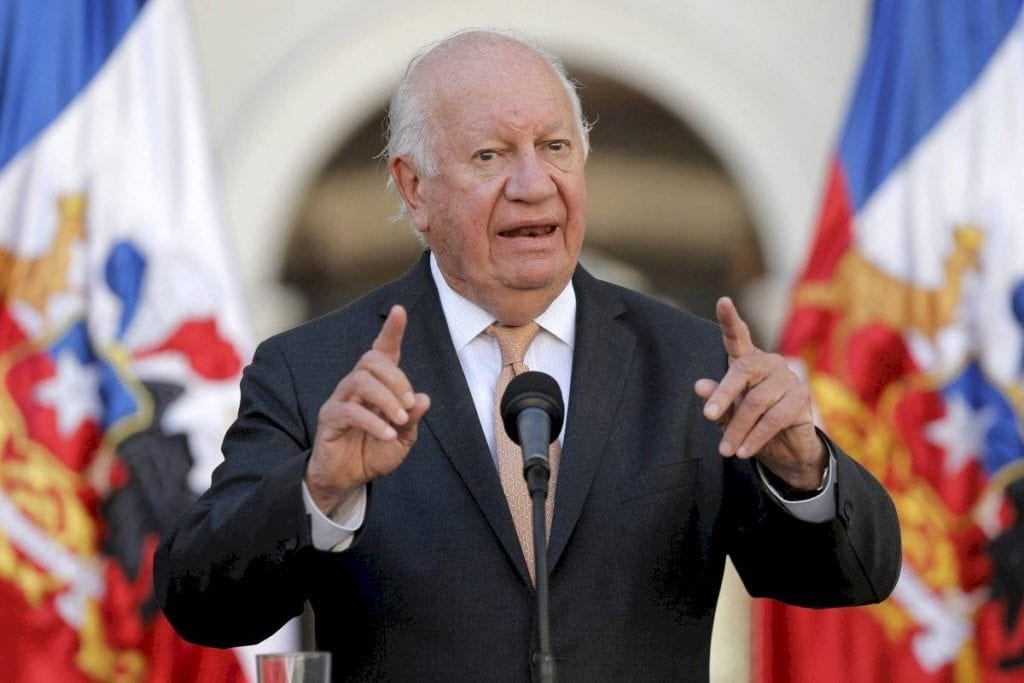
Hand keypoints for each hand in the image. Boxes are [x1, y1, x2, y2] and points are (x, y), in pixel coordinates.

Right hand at [305, 305, 430, 514]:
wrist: (349, 479)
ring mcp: (340, 400)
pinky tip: (388, 435)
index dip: (391, 331)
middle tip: (410, 404)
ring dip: (386, 398)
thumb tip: (424, 399)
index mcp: (377, 385)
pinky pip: (350, 411)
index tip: (400, 311)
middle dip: (397, 378)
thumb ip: (412, 419)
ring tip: (400, 419)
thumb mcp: (403, 438)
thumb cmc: (375, 452)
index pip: (383, 351)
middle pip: (371, 360)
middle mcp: (356, 386)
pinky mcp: (330, 419)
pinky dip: (373, 421)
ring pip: (360, 380)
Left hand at [694, 297, 824, 489]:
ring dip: (738, 428)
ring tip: (725, 450)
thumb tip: (699, 385)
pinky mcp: (802, 399)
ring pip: (757, 401)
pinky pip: (773, 419)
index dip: (730, 319)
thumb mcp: (728, 414)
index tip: (723, 301)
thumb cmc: (751, 424)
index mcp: (747, 361)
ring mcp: (788, 379)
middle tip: (708, 416)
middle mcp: (769, 363)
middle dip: (724, 395)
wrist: (785, 450)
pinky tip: (743, 451)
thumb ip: (716, 399)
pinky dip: (755, 437)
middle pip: (743, 370)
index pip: (737, 336)